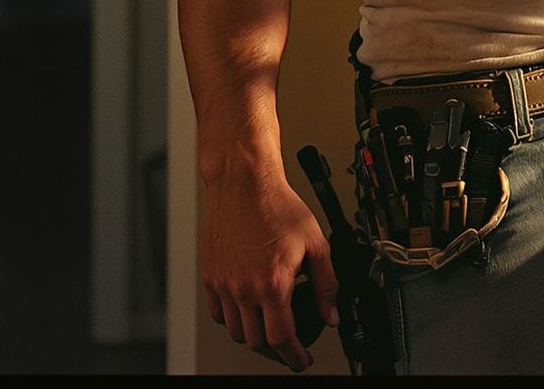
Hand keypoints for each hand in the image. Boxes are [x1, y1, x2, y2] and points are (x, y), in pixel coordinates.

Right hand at [201, 166, 338, 373]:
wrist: (244, 183)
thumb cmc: (277, 206)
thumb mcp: (315, 241)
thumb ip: (327, 282)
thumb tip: (332, 313)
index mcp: (272, 282)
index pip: (281, 338)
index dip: (294, 356)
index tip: (302, 360)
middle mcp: (245, 288)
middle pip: (257, 341)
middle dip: (276, 349)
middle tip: (289, 344)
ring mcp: (224, 285)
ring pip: (236, 331)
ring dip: (254, 335)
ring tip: (269, 325)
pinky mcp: (210, 278)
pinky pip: (219, 314)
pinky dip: (233, 319)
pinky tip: (247, 309)